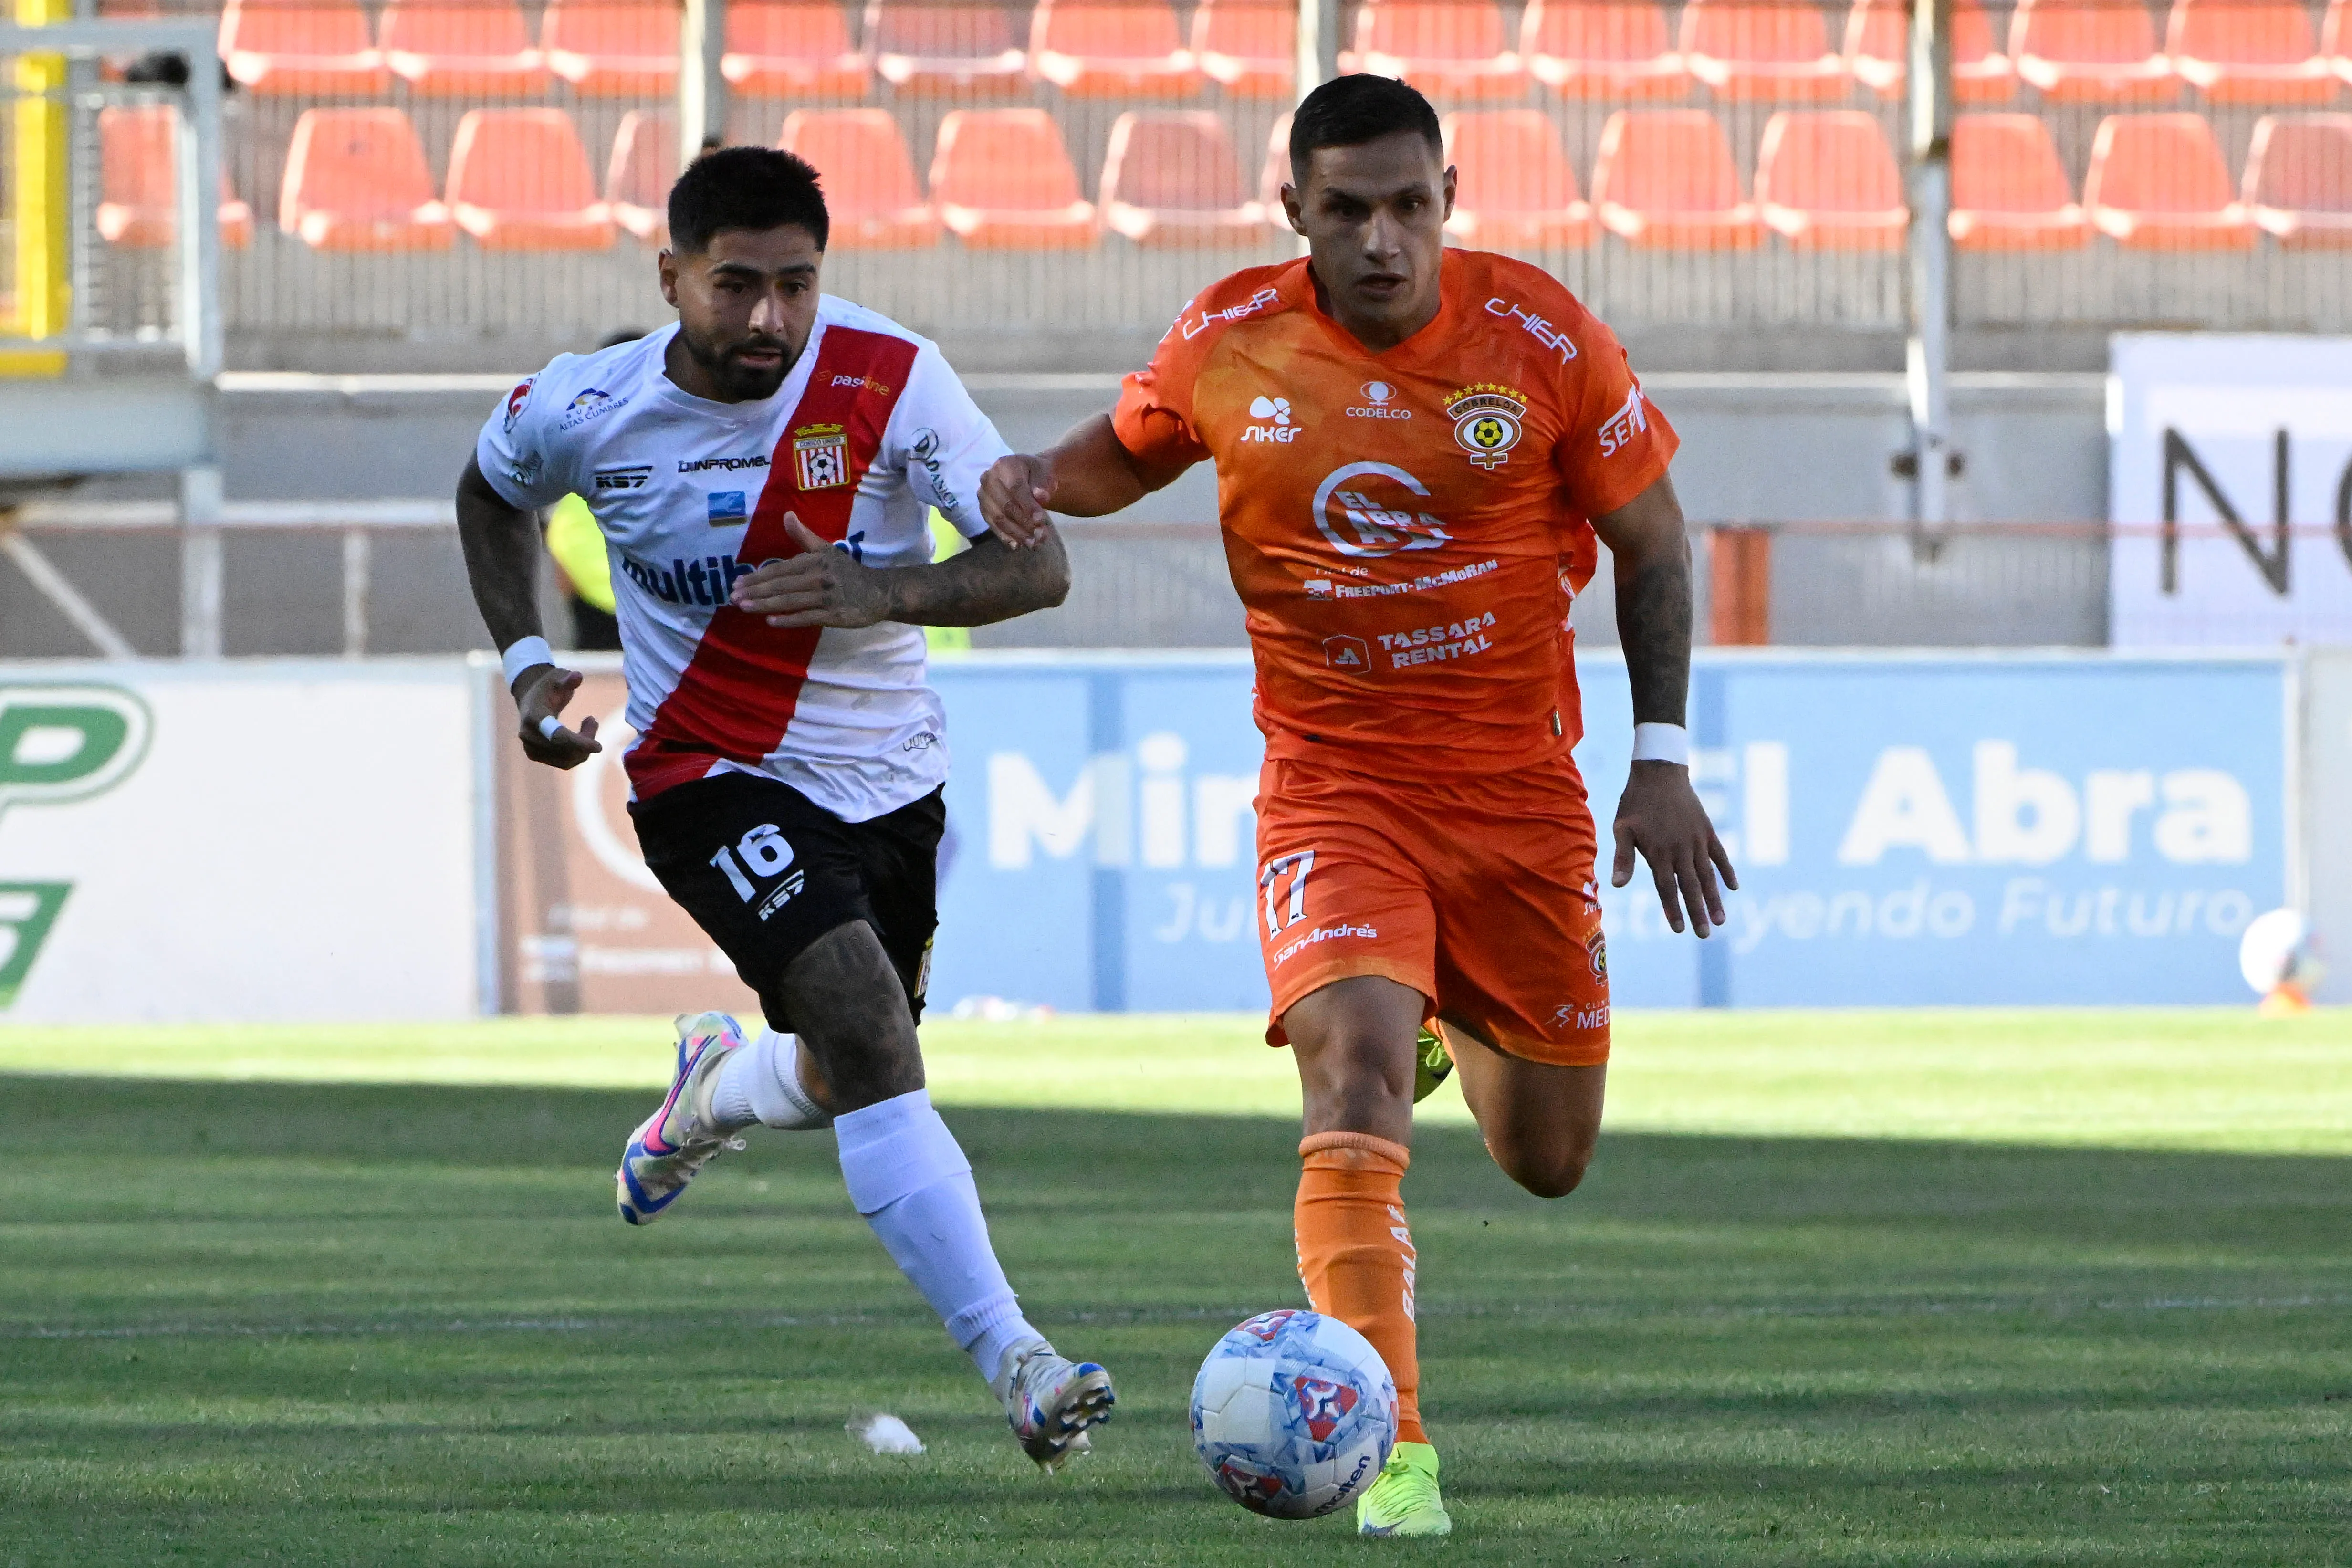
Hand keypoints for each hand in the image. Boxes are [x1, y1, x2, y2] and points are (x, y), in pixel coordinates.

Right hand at [514, 664, 601, 769]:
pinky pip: (564, 763)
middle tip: (592, 720)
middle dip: (586, 740)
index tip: (599, 747)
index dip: (578, 742)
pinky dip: (579, 753)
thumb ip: (568, 678)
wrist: (531, 700)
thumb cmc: (548, 687)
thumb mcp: (557, 677)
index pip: (557, 735)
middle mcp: (528, 735)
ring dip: (584, 747)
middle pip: (565, 749)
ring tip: (589, 724)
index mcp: (533, 716)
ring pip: (567, 759)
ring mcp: (530, 748)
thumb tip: (578, 676)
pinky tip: (582, 737)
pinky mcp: (536, 756)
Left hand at [731, 513, 892, 627]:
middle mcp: (818, 577)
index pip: (780, 570)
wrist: (879, 591)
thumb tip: (786, 515)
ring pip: (790, 601)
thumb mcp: (826, 550)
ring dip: (765, 605)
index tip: (737, 583)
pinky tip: (771, 621)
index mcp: (814, 561)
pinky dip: (788, 620)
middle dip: (755, 591)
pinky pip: (807, 618)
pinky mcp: (833, 616)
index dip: (758, 577)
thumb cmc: (847, 572)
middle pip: (781, 585)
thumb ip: (804, 535)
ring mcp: (826, 598)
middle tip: (733, 597)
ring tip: (744, 607)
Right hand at [978, 453, 1055, 548]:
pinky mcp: (984, 510)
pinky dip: (1005, 537)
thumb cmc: (1035, 473)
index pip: (1015, 488)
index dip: (1028, 505)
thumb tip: (1041, 496)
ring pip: (999, 518)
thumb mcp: (1044, 471)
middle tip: (1041, 535)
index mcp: (1004, 465)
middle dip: (1024, 523)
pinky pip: (993, 526)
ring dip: (1017, 533)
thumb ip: (1043, 482)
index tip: (1041, 520)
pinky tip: (1017, 546)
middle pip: (1006, 506)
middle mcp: (989, 479)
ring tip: (1033, 543)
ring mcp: (983, 496)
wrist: (1024, 474)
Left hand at [1611, 761, 1737, 936]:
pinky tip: (1733, 888)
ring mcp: (1698, 840)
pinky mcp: (1708, 830)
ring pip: (1708, 875)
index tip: (1679, 929)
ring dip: (1715, 899)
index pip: (1667, 887)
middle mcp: (1681, 849)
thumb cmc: (1635, 802)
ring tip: (1721, 921)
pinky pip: (1720, 855)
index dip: (1673, 909)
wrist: (1659, 772)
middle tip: (1703, 935)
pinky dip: (1727, 871)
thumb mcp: (1622, 828)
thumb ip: (1623, 857)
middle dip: (1697, 912)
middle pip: (1691, 886)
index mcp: (1660, 852)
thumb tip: (1617, 885)